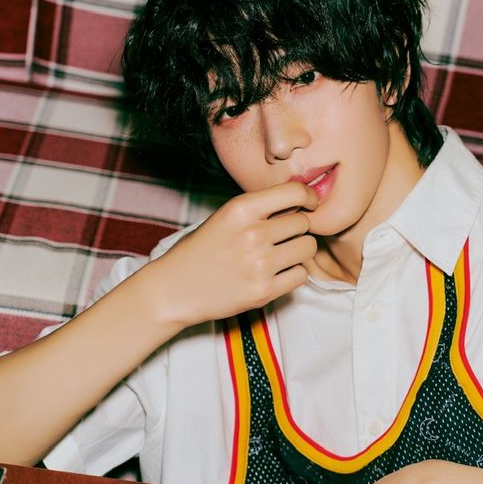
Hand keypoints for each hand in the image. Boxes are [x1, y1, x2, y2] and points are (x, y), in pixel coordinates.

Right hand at [147, 181, 318, 327]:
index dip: (308, 197)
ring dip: (299, 251)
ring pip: (308, 248)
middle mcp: (252, 234)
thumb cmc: (200, 250)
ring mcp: (259, 264)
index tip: (309, 205)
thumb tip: (302, 201)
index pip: (295, 192)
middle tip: (284, 236)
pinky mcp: (263, 291)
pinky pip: (301, 275)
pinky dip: (293, 273)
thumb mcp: (225, 216)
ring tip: (281, 254)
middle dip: (298, 228)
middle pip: (304, 222)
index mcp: (241, 209)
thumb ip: (260, 208)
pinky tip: (277, 273)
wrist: (174, 289)